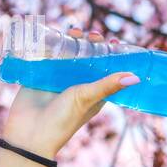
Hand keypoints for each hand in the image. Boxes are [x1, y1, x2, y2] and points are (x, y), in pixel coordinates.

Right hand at [2, 29, 137, 158]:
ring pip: (67, 55)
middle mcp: (77, 84)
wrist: (29, 134)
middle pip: (87, 58)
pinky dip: (50, 44)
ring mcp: (58, 79)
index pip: (107, 70)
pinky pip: (46, 56)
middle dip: (91, 44)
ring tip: (74, 31)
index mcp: (94, 92)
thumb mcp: (87, 98)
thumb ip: (108, 85)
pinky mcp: (40, 75)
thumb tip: (136, 78)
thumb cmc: (63, 120)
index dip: (112, 56)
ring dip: (71, 41)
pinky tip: (53, 33)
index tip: (115, 42)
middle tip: (93, 35)